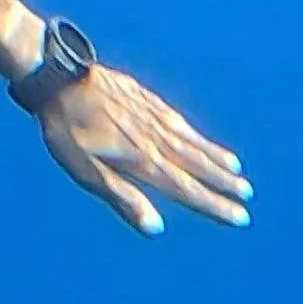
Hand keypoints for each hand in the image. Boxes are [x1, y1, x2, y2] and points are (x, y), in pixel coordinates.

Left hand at [32, 61, 251, 237]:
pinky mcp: (143, 97)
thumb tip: (155, 227)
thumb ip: (122, 198)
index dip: (214, 204)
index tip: (240, 216)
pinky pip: (177, 119)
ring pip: (190, 140)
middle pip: (196, 164)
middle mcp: (154, 138)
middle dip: (222, 181)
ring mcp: (150, 114)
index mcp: (143, 161)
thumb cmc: (66, 130)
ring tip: (235, 166)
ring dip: (214, 155)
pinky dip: (193, 131)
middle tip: (246, 193)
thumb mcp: (87, 172)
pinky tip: (196, 134)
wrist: (57, 76)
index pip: (187, 189)